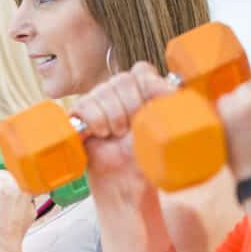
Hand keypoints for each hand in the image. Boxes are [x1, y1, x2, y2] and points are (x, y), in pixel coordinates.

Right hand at [70, 62, 174, 182]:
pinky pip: (85, 104)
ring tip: (116, 135)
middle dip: (130, 107)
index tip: (149, 109)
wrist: (126, 181)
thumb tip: (171, 85)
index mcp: (143, 91)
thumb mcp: (166, 126)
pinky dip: (96, 121)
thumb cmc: (146, 157)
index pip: (142, 70)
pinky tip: (101, 134)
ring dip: (113, 118)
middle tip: (131, 128)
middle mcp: (120, 92)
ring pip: (103, 90)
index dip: (147, 87)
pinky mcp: (79, 113)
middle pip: (122, 79)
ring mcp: (99, 101)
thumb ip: (170, 102)